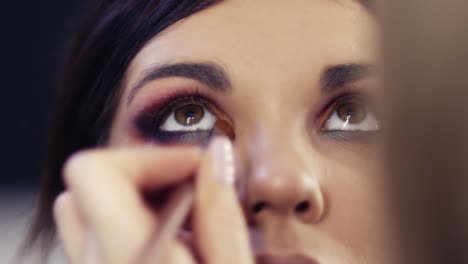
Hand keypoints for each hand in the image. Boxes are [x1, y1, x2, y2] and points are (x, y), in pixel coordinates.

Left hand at [53, 138, 253, 263]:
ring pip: (87, 208)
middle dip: (145, 169)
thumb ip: (221, 214)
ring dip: (138, 192)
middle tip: (192, 184)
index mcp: (129, 258)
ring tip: (188, 213)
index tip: (197, 166)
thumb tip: (216, 152)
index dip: (151, 155)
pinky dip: (132, 218)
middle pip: (86, 183)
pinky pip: (96, 235)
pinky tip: (178, 238)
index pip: (95, 171)